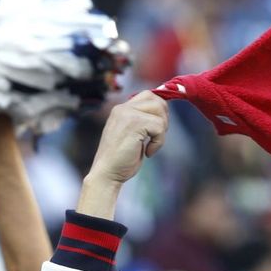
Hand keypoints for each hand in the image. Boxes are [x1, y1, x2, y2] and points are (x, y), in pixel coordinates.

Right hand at [78, 91, 168, 215]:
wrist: (106, 174)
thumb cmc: (120, 160)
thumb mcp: (131, 135)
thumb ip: (142, 122)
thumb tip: (162, 115)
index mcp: (121, 110)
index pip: (147, 96)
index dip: (159, 109)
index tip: (159, 128)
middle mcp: (123, 108)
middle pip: (156, 98)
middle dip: (163, 117)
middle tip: (156, 136)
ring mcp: (127, 114)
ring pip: (160, 110)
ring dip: (162, 130)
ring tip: (151, 144)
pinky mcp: (134, 123)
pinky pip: (159, 126)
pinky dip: (159, 142)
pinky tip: (148, 153)